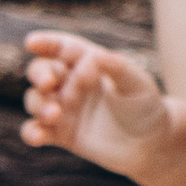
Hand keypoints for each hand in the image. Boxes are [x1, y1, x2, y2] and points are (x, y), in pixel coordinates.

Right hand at [22, 30, 174, 168]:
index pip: (64, 49)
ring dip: (39, 104)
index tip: (32, 42)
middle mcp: (72, 83)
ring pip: (36, 100)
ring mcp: (64, 108)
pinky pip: (37, 131)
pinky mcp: (61, 134)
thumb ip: (116, 67)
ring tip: (55, 114)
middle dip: (40, 73)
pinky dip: (32, 133)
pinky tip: (37, 137)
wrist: (152, 142)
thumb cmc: (146, 105)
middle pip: (42, 71)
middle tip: (49, 83)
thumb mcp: (138, 83)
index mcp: (89, 64)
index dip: (47, 43)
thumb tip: (91, 57)